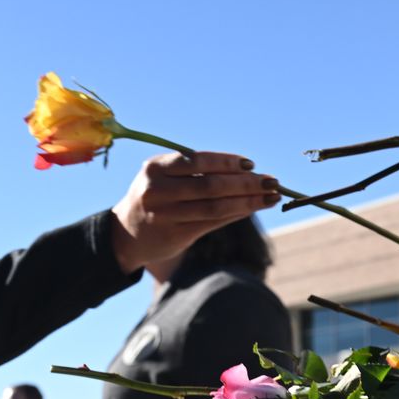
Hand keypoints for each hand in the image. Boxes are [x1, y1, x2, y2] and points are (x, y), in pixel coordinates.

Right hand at [109, 151, 277, 272]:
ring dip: (248, 201)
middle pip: (211, 185)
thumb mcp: (164, 177)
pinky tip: (252, 209)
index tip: (251, 165)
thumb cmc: (155, 197)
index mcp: (156, 168)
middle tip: (272, 182)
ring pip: (215, 207)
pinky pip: (212, 223)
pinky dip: (235, 214)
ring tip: (271, 197)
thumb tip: (247, 172)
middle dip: (246, 183)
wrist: (125, 234)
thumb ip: (196, 173)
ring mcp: (166, 215)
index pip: (198, 162)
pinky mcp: (175, 236)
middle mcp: (158, 191)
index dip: (227, 162)